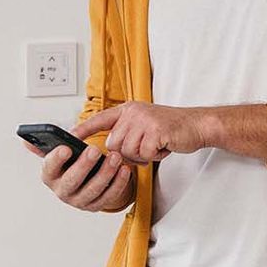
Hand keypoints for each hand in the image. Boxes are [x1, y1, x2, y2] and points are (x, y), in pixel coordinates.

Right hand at [33, 141, 134, 211]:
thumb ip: (46, 145)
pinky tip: (124, 169)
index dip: (56, 158)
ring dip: (105, 173)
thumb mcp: (58, 154)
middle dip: (83, 165)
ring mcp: (79, 201)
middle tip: (94, 149)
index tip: (66, 147)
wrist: (85, 180)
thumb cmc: (70, 163)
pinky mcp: (96, 206)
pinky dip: (118, 183)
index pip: (49, 168)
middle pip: (72, 180)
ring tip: (115, 157)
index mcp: (50, 176)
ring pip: (93, 189)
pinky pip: (109, 196)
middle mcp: (62, 191)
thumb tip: (25, 140)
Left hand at [73, 102, 210, 164]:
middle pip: (113, 144)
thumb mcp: (145, 125)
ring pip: (127, 151)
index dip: (84, 129)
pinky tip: (164, 146)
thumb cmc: (171, 129)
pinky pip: (144, 154)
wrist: (198, 125)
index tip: (69, 136)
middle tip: (147, 147)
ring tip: (157, 145)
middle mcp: (133, 112)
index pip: (100, 119)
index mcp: (128, 109)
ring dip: (143, 155)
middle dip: (129, 153)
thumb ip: (127, 133)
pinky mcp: (155, 130)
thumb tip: (112, 151)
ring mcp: (144, 120)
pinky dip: (155, 156)